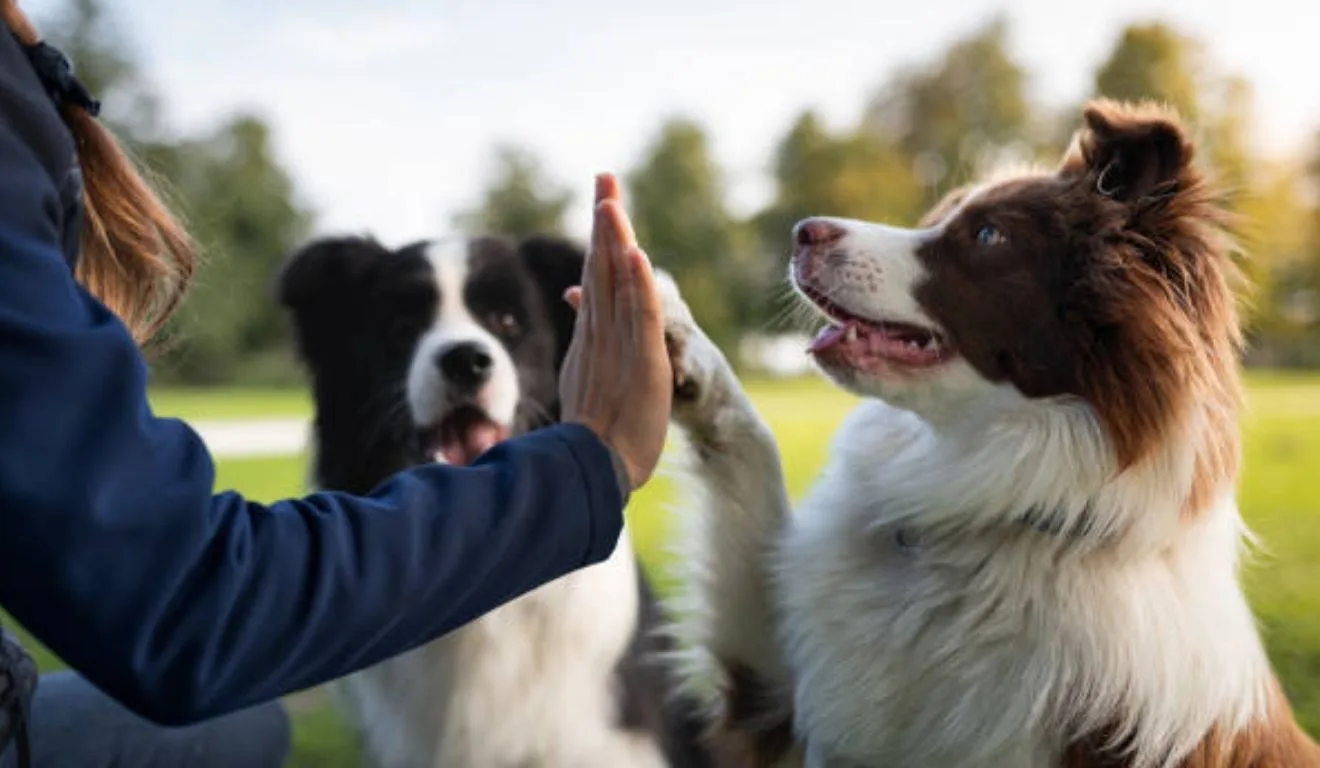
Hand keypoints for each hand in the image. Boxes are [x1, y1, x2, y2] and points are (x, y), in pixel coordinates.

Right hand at [559, 173, 671, 489]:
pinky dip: (636, 285)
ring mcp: (619, 345)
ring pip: (617, 283)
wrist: (593, 469)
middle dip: (604, 220)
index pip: (597, 274)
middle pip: (602, 265)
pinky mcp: (641, 362)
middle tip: (605, 176)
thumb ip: (585, 341)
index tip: (603, 198)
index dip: (600, 236)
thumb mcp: (586, 378)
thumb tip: (573, 306)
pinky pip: (639, 316)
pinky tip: (634, 254)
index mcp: (593, 335)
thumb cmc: (591, 435)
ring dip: (615, 239)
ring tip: (613, 199)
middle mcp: (602, 332)